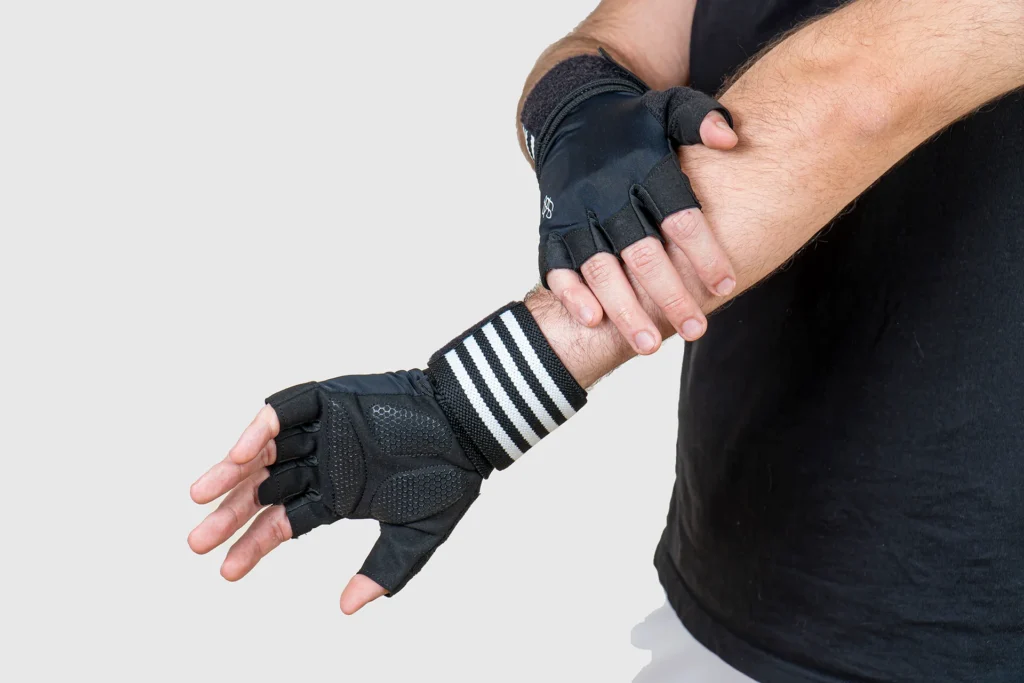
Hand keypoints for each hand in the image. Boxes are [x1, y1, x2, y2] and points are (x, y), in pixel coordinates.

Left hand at [188, 370, 483, 613]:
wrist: (470, 425)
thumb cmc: (451, 476)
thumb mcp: (417, 534)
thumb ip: (385, 571)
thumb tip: (348, 609)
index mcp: (339, 494)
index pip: (283, 523)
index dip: (253, 545)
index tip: (226, 572)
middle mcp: (323, 461)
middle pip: (264, 490)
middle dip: (230, 515)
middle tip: (196, 543)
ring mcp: (323, 429)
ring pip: (265, 452)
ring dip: (231, 472)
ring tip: (201, 497)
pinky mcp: (328, 398)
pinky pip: (283, 411)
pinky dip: (259, 430)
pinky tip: (240, 455)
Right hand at [548, 111, 737, 353]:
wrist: (569, 116)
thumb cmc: (633, 125)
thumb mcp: (670, 107)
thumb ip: (702, 119)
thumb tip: (730, 138)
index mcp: (642, 168)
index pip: (678, 214)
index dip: (703, 252)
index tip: (727, 284)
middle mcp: (606, 195)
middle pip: (641, 252)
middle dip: (670, 295)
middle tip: (697, 329)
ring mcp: (575, 215)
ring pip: (600, 268)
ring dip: (624, 309)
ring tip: (650, 345)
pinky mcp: (552, 230)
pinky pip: (556, 267)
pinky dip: (572, 294)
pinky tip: (594, 321)